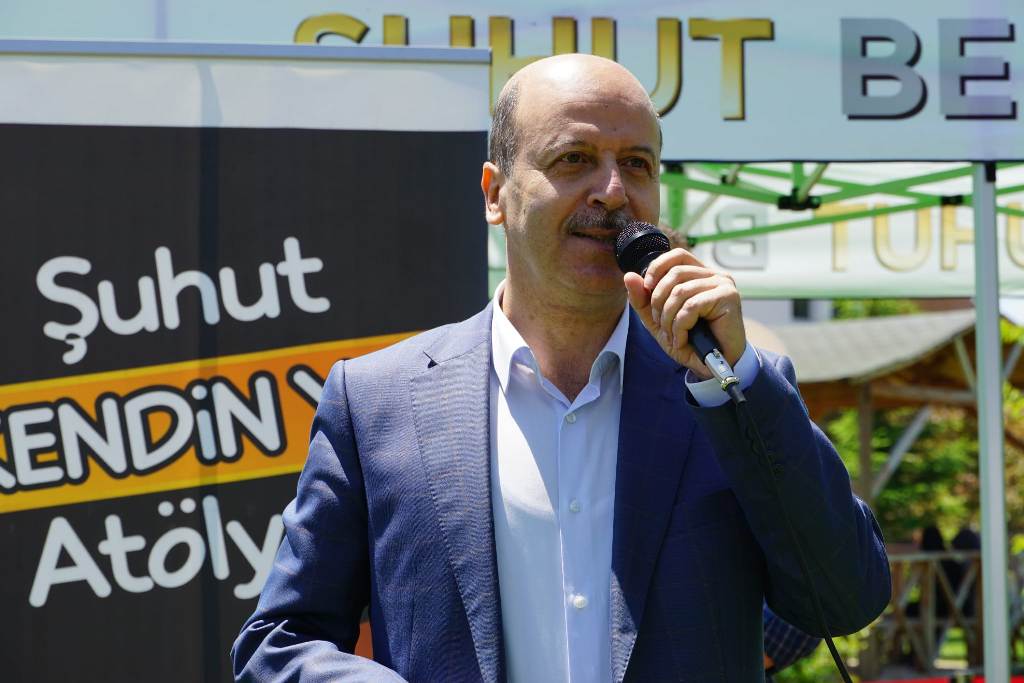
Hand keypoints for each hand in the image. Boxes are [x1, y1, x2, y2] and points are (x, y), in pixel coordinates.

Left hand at [623, 248, 746, 378]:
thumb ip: (643, 299)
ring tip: (673, 336)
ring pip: (681, 291)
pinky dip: (681, 326)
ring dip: (669, 318)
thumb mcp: (659, 320)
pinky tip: (684, 339)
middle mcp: (713, 275)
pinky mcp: (729, 297)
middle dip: (659, 301)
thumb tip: (629, 276)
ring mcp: (723, 285)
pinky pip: (692, 306)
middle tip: (661, 324)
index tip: (648, 288)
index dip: (658, 268)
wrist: (712, 365)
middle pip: (675, 274)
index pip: (677, 255)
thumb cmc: (690, 340)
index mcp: (699, 275)